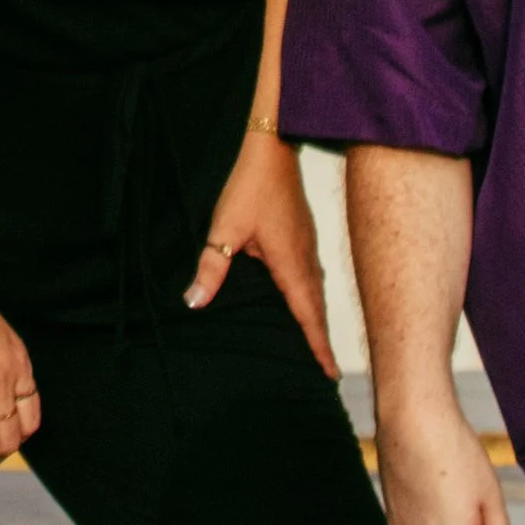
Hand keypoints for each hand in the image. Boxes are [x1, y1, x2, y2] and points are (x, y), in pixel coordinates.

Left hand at [186, 127, 338, 376]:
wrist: (272, 150)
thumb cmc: (250, 188)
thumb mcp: (224, 229)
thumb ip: (211, 267)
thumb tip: (194, 302)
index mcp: (289, 264)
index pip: (307, 315)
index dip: (318, 346)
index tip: (330, 373)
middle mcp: (304, 259)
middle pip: (316, 308)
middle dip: (321, 340)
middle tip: (327, 371)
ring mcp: (307, 247)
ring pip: (316, 292)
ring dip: (317, 319)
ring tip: (317, 344)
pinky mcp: (303, 237)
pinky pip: (312, 276)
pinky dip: (313, 298)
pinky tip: (304, 301)